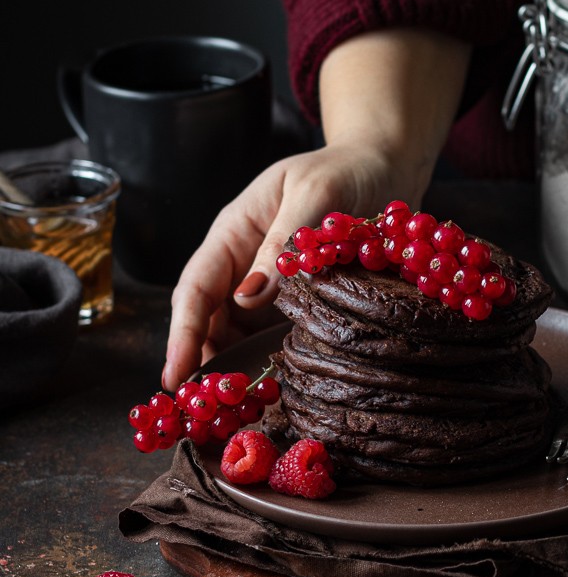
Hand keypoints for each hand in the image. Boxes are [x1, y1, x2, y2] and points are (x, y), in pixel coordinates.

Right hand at [162, 28, 470, 390]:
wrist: (383, 168)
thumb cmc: (345, 170)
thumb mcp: (314, 194)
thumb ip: (284, 242)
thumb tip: (249, 296)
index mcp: (234, 231)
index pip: (196, 287)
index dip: (183, 332)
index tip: (175, 374)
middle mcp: (243, 260)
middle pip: (208, 317)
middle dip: (200, 361)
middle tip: (203, 409)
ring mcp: (267, 283)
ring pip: (236, 332)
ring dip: (232, 367)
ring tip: (233, 408)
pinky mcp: (294, 300)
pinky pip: (270, 333)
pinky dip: (265, 361)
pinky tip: (270, 388)